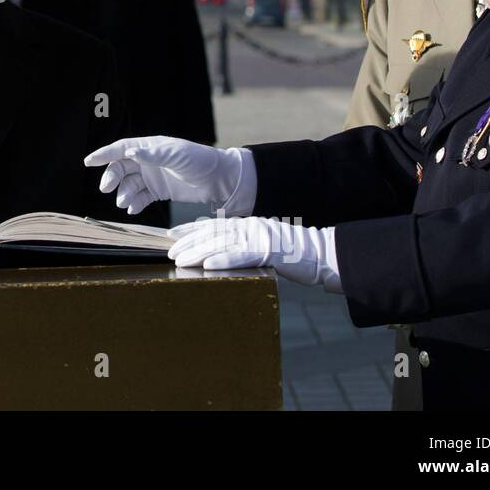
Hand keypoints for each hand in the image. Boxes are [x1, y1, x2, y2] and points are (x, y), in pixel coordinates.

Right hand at [84, 136, 245, 213]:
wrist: (219, 179)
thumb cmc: (199, 160)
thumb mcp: (175, 155)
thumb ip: (152, 155)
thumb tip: (129, 154)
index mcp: (150, 147)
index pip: (121, 149)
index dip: (104, 154)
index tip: (89, 161)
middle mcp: (148, 161)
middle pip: (121, 168)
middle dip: (112, 177)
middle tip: (106, 189)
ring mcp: (153, 176)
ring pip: (129, 184)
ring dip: (124, 193)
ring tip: (126, 202)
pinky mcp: (159, 191)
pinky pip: (140, 197)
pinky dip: (134, 203)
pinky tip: (133, 209)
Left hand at [167, 216, 341, 290]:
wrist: (319, 253)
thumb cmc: (291, 253)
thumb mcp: (262, 242)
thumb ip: (241, 242)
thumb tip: (217, 248)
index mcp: (247, 223)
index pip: (213, 225)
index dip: (191, 229)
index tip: (172, 235)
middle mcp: (250, 227)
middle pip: (213, 233)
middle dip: (189, 242)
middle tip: (170, 251)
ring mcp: (259, 238)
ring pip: (222, 244)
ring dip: (199, 252)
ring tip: (180, 260)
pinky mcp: (268, 253)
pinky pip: (242, 257)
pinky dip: (224, 260)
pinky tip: (208, 265)